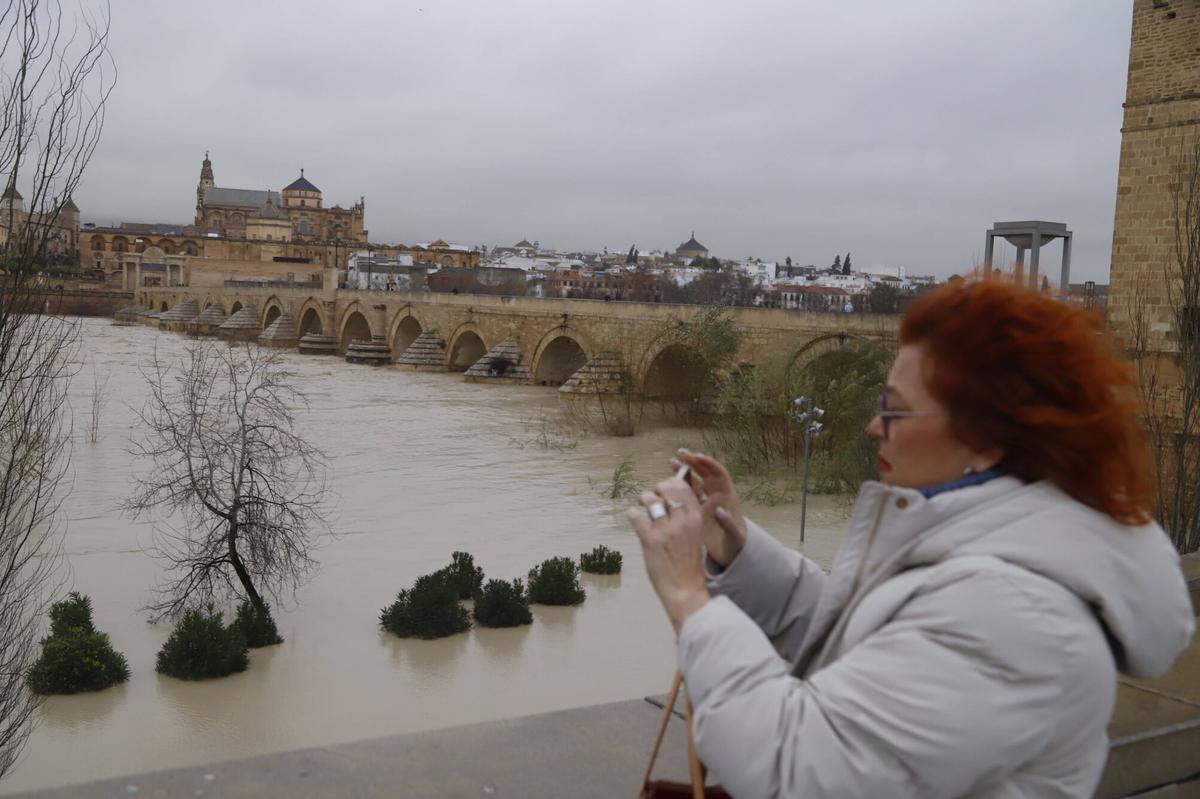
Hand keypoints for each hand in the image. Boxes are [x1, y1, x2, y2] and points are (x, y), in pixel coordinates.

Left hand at [626, 477, 709, 632]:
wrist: (685, 589)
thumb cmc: (688, 563)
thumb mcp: (695, 534)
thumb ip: (687, 516)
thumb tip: (671, 498)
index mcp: (696, 518)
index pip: (682, 486)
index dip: (670, 483)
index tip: (664, 491)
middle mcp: (682, 520)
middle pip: (665, 488)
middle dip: (655, 490)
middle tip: (651, 500)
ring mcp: (666, 530)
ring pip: (649, 499)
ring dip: (642, 501)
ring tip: (642, 509)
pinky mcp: (650, 540)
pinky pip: (635, 515)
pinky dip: (632, 515)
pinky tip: (636, 522)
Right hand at [673, 449, 746, 567]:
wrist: (730, 553)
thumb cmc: (735, 543)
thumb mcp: (734, 535)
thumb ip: (728, 523)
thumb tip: (719, 511)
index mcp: (728, 496)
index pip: (719, 474)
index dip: (709, 464)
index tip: (698, 457)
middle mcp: (717, 495)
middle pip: (706, 473)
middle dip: (695, 462)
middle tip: (682, 453)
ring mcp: (706, 501)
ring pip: (695, 480)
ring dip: (685, 471)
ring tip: (672, 462)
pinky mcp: (697, 509)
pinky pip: (688, 493)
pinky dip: (680, 486)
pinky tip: (669, 481)